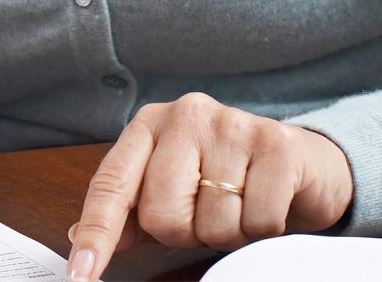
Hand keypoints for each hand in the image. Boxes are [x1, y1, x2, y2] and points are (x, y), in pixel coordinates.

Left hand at [65, 93, 353, 280]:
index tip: (81, 274)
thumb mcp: (175, 187)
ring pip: (213, 223)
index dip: (97, 233)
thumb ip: (132, 211)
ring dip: (230, 233)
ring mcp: (232, 125)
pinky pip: (258, 221)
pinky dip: (265, 229)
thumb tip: (78, 235)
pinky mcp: (277, 144)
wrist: (304, 163)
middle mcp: (185, 115)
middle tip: (210, 213)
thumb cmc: (229, 178)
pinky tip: (270, 203)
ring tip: (242, 206)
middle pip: (163, 213)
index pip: (112, 184)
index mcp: (149, 125)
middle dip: (188, 232)